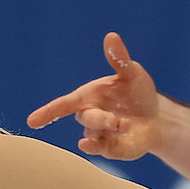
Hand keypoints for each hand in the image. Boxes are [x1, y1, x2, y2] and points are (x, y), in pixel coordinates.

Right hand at [25, 33, 163, 160]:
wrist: (156, 117)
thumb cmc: (138, 93)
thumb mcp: (131, 73)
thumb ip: (119, 59)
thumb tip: (111, 37)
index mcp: (88, 97)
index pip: (63, 105)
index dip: (48, 112)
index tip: (32, 121)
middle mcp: (91, 117)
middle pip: (85, 119)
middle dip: (99, 119)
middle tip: (115, 119)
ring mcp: (100, 135)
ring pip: (94, 136)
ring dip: (107, 130)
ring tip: (124, 125)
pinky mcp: (112, 149)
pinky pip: (102, 151)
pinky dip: (99, 149)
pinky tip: (101, 144)